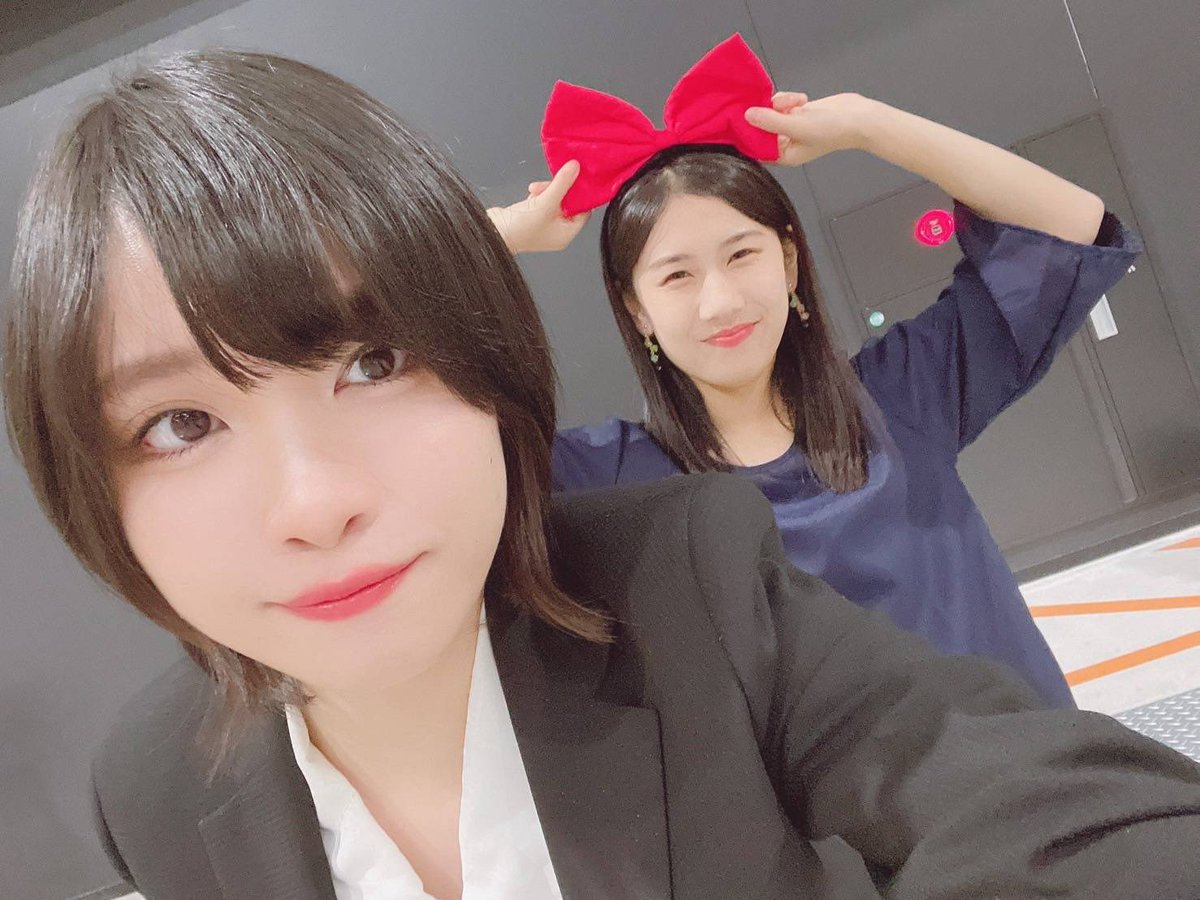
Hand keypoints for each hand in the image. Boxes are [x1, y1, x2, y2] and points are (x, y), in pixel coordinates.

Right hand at [486, 160, 590, 252]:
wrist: (493, 232)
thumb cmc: (519, 229)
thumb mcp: (546, 203)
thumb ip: (562, 183)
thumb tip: (575, 168)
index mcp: (566, 234)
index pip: (583, 211)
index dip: (581, 195)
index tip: (577, 179)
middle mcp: (556, 231)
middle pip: (568, 204)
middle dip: (560, 190)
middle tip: (554, 181)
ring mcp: (543, 225)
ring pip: (554, 200)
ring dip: (547, 190)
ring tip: (536, 189)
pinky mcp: (531, 217)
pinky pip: (542, 201)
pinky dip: (539, 194)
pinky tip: (532, 191)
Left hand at [745, 92, 880, 165]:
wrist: (858, 117)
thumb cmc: (832, 129)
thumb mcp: (798, 126)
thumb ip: (771, 121)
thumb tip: (747, 115)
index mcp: (784, 155)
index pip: (757, 146)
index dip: (748, 132)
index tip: (742, 116)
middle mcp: (784, 143)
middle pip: (762, 127)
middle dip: (766, 113)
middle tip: (772, 104)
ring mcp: (790, 127)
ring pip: (770, 111)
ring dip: (780, 103)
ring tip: (797, 101)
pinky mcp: (796, 112)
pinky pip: (781, 103)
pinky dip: (788, 99)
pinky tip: (803, 99)